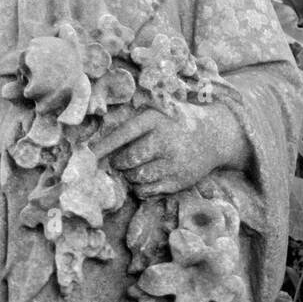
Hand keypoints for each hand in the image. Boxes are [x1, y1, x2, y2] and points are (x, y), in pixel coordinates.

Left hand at [91, 102, 250, 197]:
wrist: (216, 135)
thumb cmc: (176, 121)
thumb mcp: (158, 111)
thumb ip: (133, 122)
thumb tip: (97, 140)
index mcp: (155, 119)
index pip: (122, 134)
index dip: (103, 146)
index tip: (86, 155)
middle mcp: (165, 140)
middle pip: (128, 160)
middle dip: (118, 163)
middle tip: (118, 161)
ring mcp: (174, 163)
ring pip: (137, 177)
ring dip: (130, 176)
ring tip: (135, 168)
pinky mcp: (180, 181)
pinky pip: (149, 191)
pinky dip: (141, 188)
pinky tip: (146, 178)